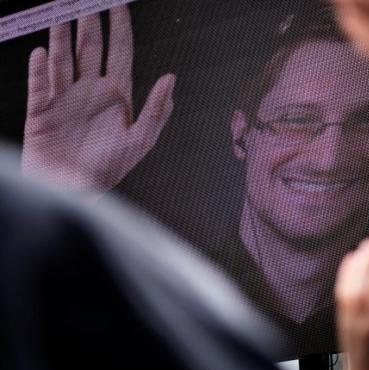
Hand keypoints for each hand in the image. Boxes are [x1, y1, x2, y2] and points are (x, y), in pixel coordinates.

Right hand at [22, 6, 174, 193]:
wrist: (75, 193)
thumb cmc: (109, 170)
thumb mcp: (141, 142)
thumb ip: (156, 110)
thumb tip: (171, 78)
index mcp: (116, 96)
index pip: (119, 53)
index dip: (120, 28)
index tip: (120, 5)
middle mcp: (90, 91)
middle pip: (89, 48)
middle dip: (88, 22)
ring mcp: (64, 99)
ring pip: (62, 58)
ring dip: (61, 35)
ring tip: (61, 11)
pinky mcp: (41, 111)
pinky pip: (39, 84)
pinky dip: (39, 69)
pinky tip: (40, 51)